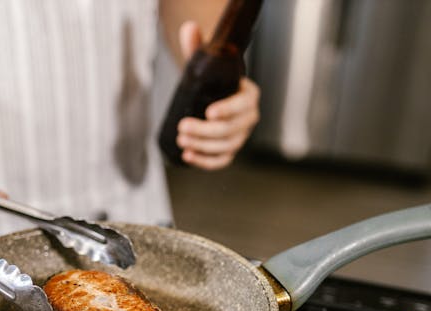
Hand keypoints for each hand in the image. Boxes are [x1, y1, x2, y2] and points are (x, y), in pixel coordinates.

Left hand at [175, 21, 259, 169]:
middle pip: (231, 130)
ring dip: (203, 146)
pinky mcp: (229, 150)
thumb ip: (197, 47)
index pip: (242, 105)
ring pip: (225, 146)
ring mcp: (240, 136)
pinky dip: (206, 161)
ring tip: (181, 140)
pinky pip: (222, 160)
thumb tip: (189, 29)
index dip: (228, 110)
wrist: (212, 96)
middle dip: (206, 131)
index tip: (208, 112)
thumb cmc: (211, 80)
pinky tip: (188, 156)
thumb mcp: (205, 63)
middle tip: (183, 127)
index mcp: (249, 95)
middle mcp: (249, 118)